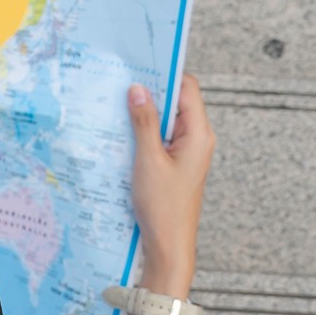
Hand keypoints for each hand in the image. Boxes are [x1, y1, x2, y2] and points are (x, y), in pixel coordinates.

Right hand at [126, 73, 213, 294]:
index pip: (187, 89)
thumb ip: (144, 122)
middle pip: (175, 103)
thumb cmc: (163, 207)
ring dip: (142, 116)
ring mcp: (185, 152)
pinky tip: (121, 137)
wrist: (168, 246)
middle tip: (120, 86)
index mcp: (199, 134)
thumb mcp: (148, 160)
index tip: (139, 67)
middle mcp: (196, 139)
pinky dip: (142, 134)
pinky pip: (158, 139)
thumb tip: (138, 89)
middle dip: (149, 94)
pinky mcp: (173, 164)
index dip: (165, 76)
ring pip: (164, 121)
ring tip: (116, 110)